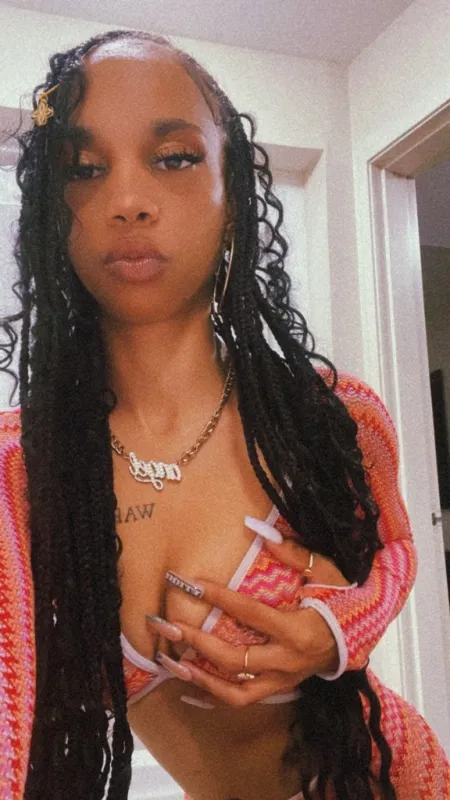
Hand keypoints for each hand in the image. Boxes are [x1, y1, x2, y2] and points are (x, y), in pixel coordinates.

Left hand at [147, 536, 349, 706]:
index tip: (189, 584)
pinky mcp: (280, 688)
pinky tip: (188, 689)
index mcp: (296, 629)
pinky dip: (214, 696)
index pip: (249, 613)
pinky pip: (243, 700)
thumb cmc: (342, 600)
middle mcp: (286, 660)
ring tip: (170, 663)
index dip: (217, 597)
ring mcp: (283, 679)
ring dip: (200, 678)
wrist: (361, 636)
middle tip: (167, 626)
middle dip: (197, 642)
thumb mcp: (324, 572)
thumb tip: (257, 528)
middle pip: (234, 658)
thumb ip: (292, 552)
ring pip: (235, 690)